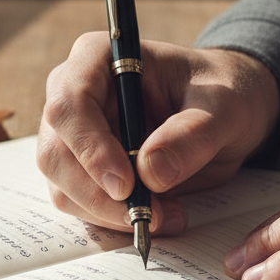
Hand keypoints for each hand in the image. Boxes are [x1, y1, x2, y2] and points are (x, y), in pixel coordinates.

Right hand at [37, 34, 279, 234]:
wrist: (223, 114)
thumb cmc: (221, 95)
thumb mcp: (223, 107)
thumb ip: (192, 134)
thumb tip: (151, 171)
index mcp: (97, 59)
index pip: (69, 104)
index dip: (90, 148)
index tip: (126, 184)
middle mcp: (73, 95)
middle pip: (56, 153)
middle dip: (98, 194)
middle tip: (151, 215)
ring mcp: (73, 136)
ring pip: (62, 186)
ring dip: (108, 212)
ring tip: (167, 216)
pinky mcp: (82, 170)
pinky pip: (80, 204)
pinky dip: (113, 219)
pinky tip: (158, 215)